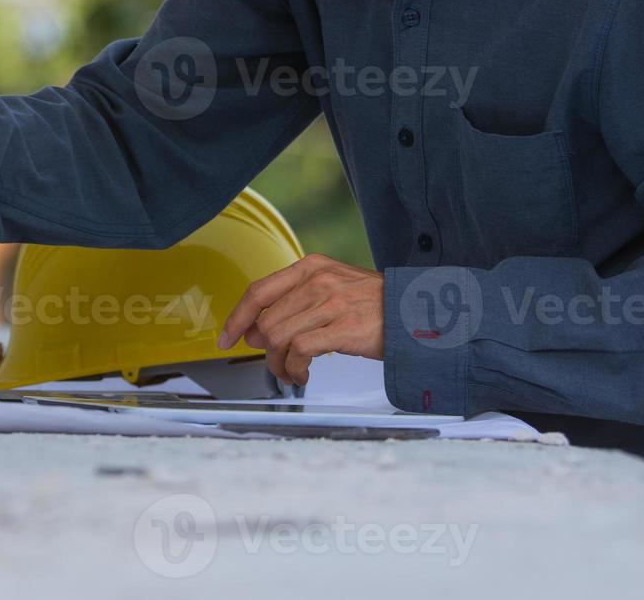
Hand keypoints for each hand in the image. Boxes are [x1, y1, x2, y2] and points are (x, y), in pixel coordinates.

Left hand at [216, 253, 384, 387]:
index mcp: (310, 267)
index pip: (258, 291)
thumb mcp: (331, 289)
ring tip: (291, 373)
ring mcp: (330, 303)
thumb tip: (255, 332)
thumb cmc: (373, 304)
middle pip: (267, 322)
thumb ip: (293, 304)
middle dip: (265, 352)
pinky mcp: (343, 327)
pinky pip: (300, 352)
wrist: (417, 310)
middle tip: (276, 365)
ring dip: (279, 365)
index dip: (236, 317)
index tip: (226, 337)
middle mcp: (317, 280)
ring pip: (279, 338)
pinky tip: (303, 375)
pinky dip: (295, 369)